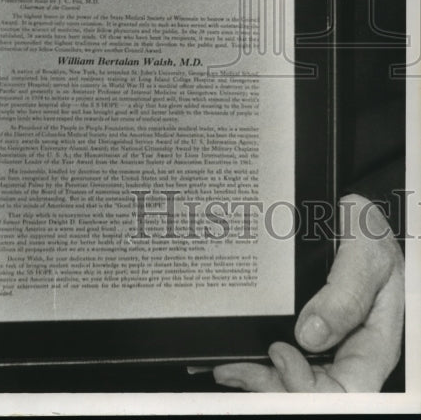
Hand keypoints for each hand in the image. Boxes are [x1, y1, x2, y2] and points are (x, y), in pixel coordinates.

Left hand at [213, 194, 403, 391]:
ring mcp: (327, 345)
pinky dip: (259, 361)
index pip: (348, 389)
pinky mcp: (306, 334)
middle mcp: (349, 351)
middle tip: (243, 367)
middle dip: (276, 385)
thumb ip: (348, 293)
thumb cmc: (370, 233)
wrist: (353, 216)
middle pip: (315, 391)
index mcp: (374, 344)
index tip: (280, 352)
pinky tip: (237, 357)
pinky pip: (284, 358)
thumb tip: (311, 334)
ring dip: (263, 379)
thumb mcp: (368, 253)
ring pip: (294, 380)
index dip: (310, 385)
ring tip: (232, 367)